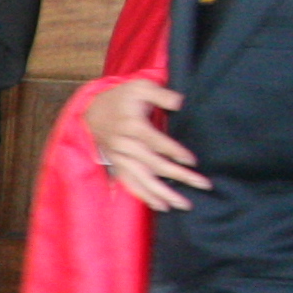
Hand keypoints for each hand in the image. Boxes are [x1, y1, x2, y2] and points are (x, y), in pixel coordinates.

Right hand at [85, 77, 206, 212]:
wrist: (91, 111)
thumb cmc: (121, 98)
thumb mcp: (139, 86)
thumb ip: (160, 94)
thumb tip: (179, 102)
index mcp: (132, 126)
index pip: (156, 141)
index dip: (174, 151)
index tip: (192, 161)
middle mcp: (125, 145)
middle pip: (153, 165)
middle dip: (178, 175)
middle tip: (202, 184)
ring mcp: (120, 158)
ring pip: (142, 179)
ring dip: (162, 193)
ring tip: (182, 204)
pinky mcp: (117, 166)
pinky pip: (130, 184)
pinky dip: (144, 196)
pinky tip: (161, 206)